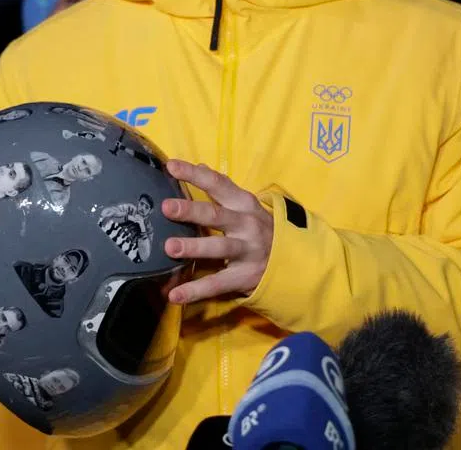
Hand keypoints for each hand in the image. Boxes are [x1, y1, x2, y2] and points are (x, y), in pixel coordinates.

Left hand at [161, 160, 273, 303]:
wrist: (293, 259)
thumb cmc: (259, 228)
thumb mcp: (244, 205)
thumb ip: (221, 189)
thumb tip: (198, 165)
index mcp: (244, 203)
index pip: (218, 184)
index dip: (195, 174)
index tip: (171, 166)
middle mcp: (246, 224)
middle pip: (216, 215)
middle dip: (191, 210)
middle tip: (166, 207)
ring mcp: (246, 251)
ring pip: (219, 247)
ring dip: (194, 247)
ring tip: (170, 247)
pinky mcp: (243, 276)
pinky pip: (217, 283)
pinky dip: (195, 290)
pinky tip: (175, 295)